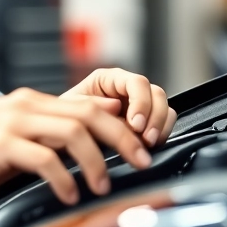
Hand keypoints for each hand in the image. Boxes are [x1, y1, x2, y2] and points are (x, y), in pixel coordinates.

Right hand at [0, 88, 153, 205]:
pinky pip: (44, 158)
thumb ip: (41, 138)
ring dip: (97, 160)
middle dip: (123, 139)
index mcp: (28, 103)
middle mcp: (23, 107)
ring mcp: (11, 124)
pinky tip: (68, 194)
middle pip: (89, 114)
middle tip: (142, 163)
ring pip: (73, 131)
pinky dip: (63, 178)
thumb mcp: (7, 141)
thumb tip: (81, 150)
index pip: (88, 105)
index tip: (141, 147)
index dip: (121, 125)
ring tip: (103, 185)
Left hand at [62, 68, 176, 147]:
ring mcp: (139, 107)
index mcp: (110, 80)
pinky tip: (148, 147)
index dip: (141, 102)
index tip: (135, 125)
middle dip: (155, 118)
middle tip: (146, 139)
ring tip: (148, 145)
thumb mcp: (71, 108)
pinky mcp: (144, 125)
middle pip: (156, 94)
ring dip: (160, 128)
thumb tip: (116, 106)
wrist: (61, 138)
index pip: (137, 83)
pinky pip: (164, 125)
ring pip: (164, 109)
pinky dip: (161, 135)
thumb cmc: (63, 118)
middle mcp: (127, 90)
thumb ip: (92, 104)